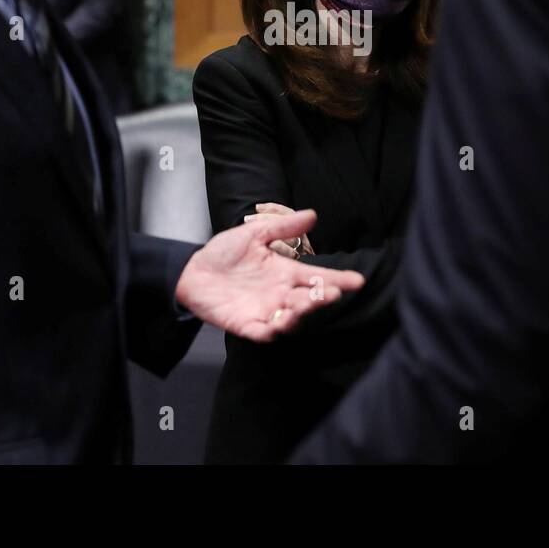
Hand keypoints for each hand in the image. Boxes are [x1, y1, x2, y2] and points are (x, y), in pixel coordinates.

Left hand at [175, 209, 363, 341]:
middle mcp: (280, 293)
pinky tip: (279, 323)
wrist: (191, 270)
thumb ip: (283, 227)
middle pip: (308, 299)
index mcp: (284, 272)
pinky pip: (264, 332)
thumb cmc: (223, 253)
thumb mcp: (254, 234)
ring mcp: (264, 310)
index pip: (316, 277)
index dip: (337, 279)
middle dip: (320, 297)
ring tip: (305, 303)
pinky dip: (273, 330)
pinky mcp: (246, 325)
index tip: (357, 280)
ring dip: (300, 313)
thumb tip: (313, 214)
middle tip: (331, 293)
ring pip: (291, 317)